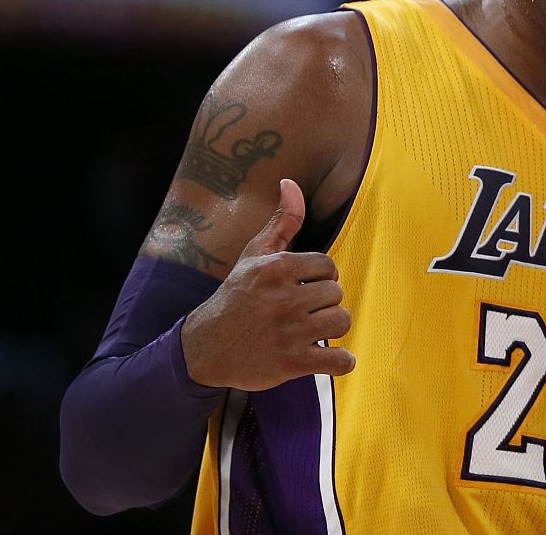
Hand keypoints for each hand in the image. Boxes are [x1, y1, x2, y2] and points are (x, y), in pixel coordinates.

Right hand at [181, 179, 355, 389]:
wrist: (203, 347)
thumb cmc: (235, 297)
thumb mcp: (253, 255)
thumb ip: (281, 221)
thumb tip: (290, 182)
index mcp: (277, 269)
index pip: (329, 266)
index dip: (320, 278)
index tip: (304, 288)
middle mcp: (283, 298)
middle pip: (336, 294)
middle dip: (324, 304)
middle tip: (303, 312)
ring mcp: (288, 332)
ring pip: (342, 322)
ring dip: (332, 329)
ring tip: (312, 331)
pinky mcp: (291, 363)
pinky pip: (340, 361)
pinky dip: (342, 362)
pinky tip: (329, 358)